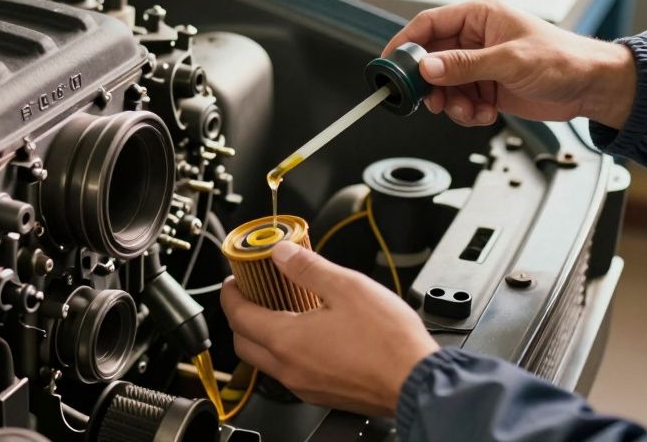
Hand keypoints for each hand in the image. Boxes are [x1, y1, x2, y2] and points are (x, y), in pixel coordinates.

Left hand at [219, 242, 439, 416]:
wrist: (416, 381)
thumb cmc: (387, 341)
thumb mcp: (347, 287)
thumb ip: (308, 268)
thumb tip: (281, 253)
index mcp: (287, 340)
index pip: (238, 316)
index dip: (230, 293)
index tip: (234, 280)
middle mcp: (289, 368)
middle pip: (243, 343)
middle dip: (239, 316)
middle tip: (250, 294)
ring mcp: (305, 385)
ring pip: (266, 361)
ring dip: (262, 336)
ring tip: (279, 311)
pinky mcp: (322, 394)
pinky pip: (289, 372)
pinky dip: (285, 352)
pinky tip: (308, 335)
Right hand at [384, 0, 636, 128]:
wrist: (592, 87)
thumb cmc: (563, 59)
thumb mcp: (509, 61)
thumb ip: (465, 65)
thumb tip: (427, 68)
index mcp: (480, 17)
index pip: (429, 25)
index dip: (405, 44)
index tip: (390, 65)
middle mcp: (476, 39)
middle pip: (432, 59)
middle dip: (430, 84)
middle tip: (430, 101)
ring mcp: (481, 65)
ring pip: (445, 86)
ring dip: (451, 103)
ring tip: (470, 111)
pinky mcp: (488, 87)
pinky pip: (461, 101)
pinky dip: (468, 112)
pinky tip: (486, 113)